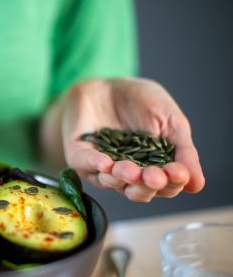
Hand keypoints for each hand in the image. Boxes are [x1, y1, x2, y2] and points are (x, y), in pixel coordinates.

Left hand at [59, 78, 204, 201]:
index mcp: (153, 169)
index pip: (165, 186)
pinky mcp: (79, 155)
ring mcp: (101, 167)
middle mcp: (127, 174)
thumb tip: (198, 184)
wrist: (107, 84)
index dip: (172, 182)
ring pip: (111, 182)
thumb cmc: (142, 102)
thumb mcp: (171, 122)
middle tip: (154, 177)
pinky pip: (85, 164)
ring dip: (122, 177)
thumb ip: (183, 151)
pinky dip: (94, 164)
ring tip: (130, 170)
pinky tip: (105, 162)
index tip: (178, 172)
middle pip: (138, 192)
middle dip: (147, 185)